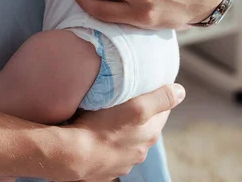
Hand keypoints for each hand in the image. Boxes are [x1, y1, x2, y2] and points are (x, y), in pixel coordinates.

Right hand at [63, 83, 184, 180]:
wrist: (72, 156)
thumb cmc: (103, 129)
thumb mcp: (136, 108)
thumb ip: (159, 99)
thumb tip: (181, 92)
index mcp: (149, 135)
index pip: (162, 112)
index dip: (156, 96)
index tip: (145, 84)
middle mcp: (139, 152)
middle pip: (144, 125)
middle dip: (137, 111)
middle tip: (124, 95)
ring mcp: (121, 162)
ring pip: (126, 138)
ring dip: (121, 127)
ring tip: (107, 113)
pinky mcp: (104, 167)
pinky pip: (110, 149)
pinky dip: (107, 140)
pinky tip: (96, 132)